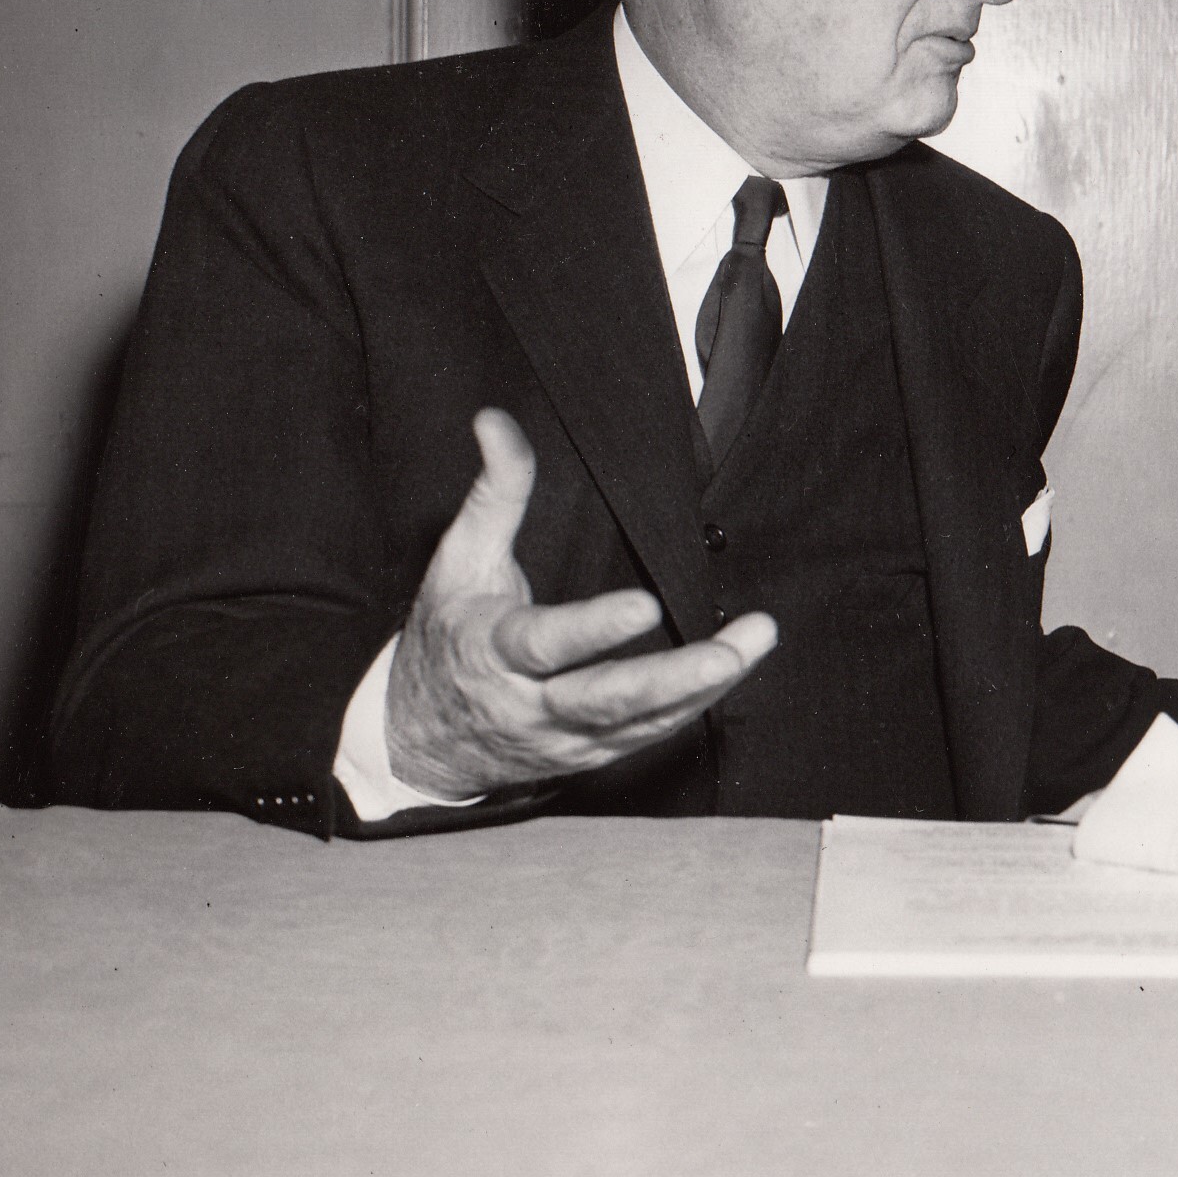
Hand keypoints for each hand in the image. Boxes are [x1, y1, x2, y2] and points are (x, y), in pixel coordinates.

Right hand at [384, 409, 775, 798]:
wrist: (419, 738)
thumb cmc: (446, 635)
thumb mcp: (459, 560)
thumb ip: (493, 491)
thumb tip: (496, 420)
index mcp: (493, 651)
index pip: (547, 643)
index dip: (594, 629)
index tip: (645, 605)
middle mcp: (530, 704)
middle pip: (607, 701)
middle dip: (677, 678)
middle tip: (733, 649)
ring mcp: (563, 738)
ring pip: (640, 722)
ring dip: (705, 687)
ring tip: (758, 641)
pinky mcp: (590, 756)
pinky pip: (648, 734)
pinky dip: (694, 704)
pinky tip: (735, 669)